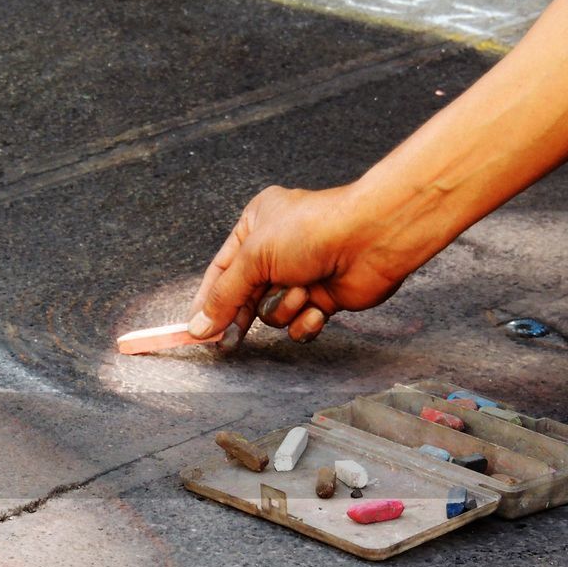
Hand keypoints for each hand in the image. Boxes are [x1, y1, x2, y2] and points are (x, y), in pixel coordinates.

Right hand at [187, 184, 416, 346]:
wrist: (372, 239)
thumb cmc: (313, 230)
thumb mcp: (254, 257)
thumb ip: (224, 296)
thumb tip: (199, 327)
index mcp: (255, 226)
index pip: (220, 271)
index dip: (207, 301)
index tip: (196, 329)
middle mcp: (276, 250)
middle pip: (244, 295)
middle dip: (242, 315)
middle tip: (228, 340)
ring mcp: (300, 275)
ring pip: (271, 313)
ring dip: (284, 307)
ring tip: (301, 292)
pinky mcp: (322, 297)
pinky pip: (298, 323)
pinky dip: (306, 320)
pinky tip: (318, 308)